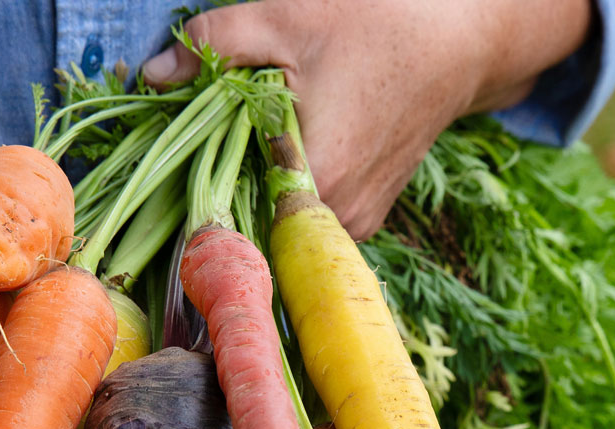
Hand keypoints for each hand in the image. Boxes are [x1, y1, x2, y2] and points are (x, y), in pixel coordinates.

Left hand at [142, 0, 593, 238]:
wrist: (460, 41)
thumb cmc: (378, 24)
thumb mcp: (284, 18)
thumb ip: (212, 46)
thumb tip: (153, 74)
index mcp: (314, 178)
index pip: (229, 218)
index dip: (188, 201)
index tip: (163, 188)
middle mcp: (336, 218)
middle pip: (251, 221)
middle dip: (217, 186)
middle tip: (193, 153)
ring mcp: (354, 223)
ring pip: (278, 220)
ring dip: (251, 187)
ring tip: (238, 146)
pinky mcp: (364, 215)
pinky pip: (305, 215)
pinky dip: (283, 187)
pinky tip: (274, 151)